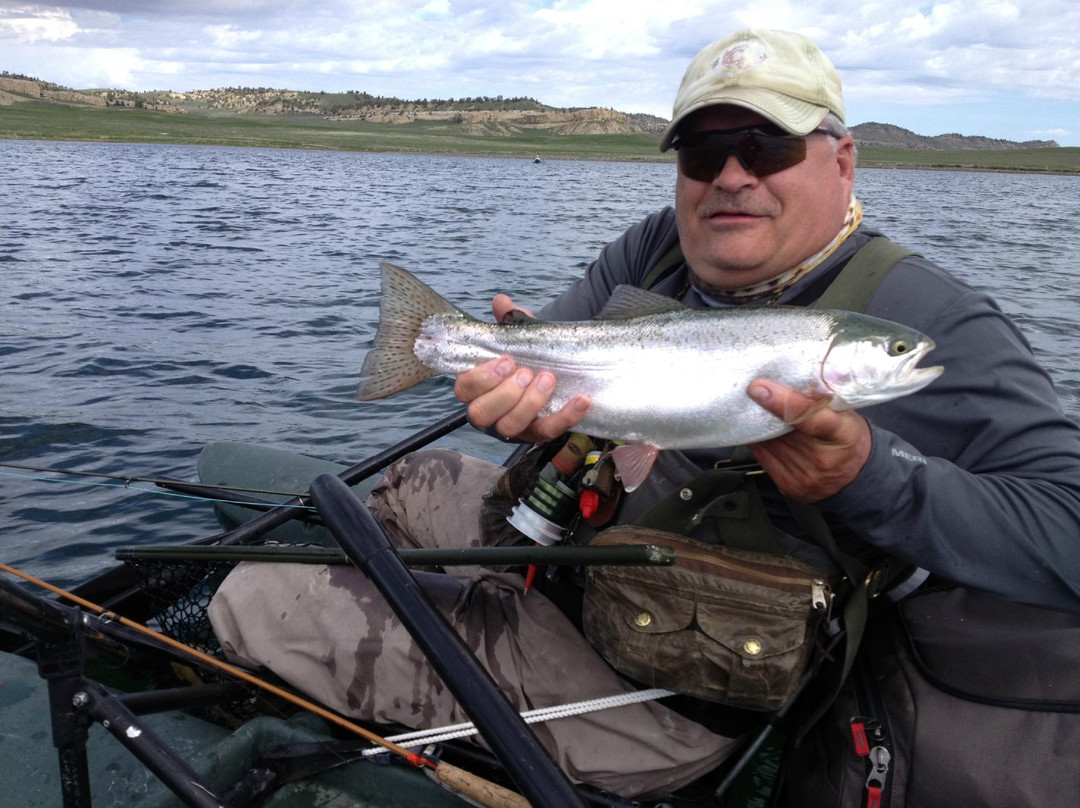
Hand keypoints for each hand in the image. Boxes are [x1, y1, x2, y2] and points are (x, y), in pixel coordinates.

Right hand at [453, 295, 589, 441]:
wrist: (553, 368)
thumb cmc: (525, 356)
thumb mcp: (518, 338)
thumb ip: (509, 322)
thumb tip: (502, 301)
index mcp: (476, 388)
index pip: (465, 390)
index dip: (482, 378)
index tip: (506, 361)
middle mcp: (489, 412)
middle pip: (481, 414)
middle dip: (504, 394)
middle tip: (526, 373)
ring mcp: (512, 426)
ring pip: (510, 426)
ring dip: (530, 403)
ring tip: (548, 380)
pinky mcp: (537, 434)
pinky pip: (548, 431)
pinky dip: (566, 416)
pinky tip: (581, 400)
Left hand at [746, 379, 871, 502]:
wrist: (856, 476)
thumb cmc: (848, 437)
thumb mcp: (844, 414)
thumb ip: (819, 400)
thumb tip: (785, 379)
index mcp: (843, 434)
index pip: (810, 417)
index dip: (783, 402)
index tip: (760, 388)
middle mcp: (823, 459)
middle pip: (781, 430)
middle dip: (763, 409)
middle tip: (754, 392)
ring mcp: (805, 476)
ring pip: (767, 442)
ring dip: (758, 425)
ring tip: (759, 411)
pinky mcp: (789, 485)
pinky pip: (763, 456)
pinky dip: (760, 441)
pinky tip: (763, 432)